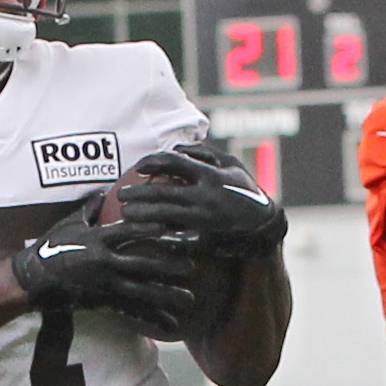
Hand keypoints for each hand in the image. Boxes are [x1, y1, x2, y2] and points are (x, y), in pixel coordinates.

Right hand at [11, 198, 199, 332]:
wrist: (31, 280)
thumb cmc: (49, 248)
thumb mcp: (68, 224)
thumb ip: (89, 209)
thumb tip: (103, 192)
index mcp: (98, 239)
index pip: (130, 231)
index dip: (152, 228)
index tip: (174, 226)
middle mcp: (104, 262)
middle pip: (143, 263)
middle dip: (169, 266)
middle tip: (192, 267)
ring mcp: (104, 284)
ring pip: (142, 291)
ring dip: (167, 296)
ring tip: (189, 299)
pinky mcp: (102, 302)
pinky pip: (131, 311)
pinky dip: (151, 318)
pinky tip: (170, 325)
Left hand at [116, 144, 287, 257]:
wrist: (264, 225)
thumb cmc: (245, 190)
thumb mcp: (230, 164)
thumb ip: (203, 154)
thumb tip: (176, 147)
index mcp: (210, 175)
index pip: (173, 161)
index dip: (152, 162)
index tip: (138, 167)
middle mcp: (206, 196)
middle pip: (162, 193)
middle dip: (138, 194)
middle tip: (121, 195)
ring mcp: (204, 219)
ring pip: (164, 217)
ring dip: (142, 216)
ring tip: (125, 215)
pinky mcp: (205, 238)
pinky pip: (176, 238)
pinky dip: (159, 237)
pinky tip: (144, 235)